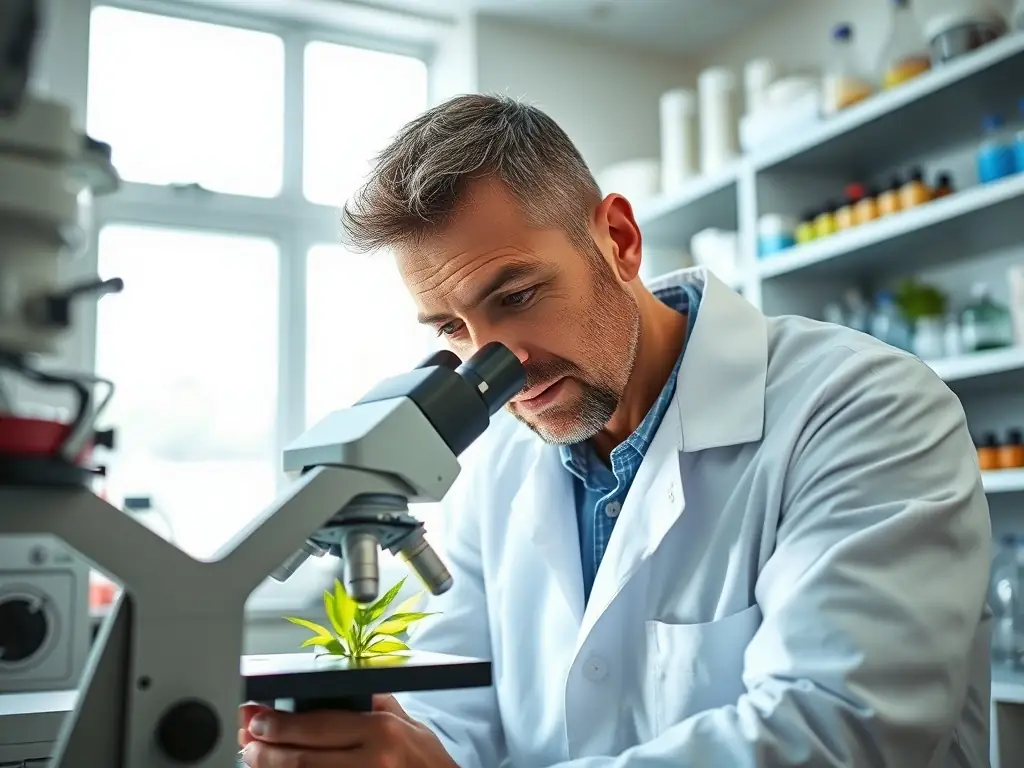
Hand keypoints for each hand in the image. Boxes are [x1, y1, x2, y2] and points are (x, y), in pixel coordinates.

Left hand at [238, 695, 458, 766]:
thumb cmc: (429, 762)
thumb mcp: (409, 723)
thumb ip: (376, 706)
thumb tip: (342, 689)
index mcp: (382, 731)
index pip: (320, 724)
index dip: (283, 723)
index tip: (259, 718)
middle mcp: (371, 759)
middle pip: (303, 756)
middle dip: (267, 748)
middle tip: (248, 739)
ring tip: (253, 758)